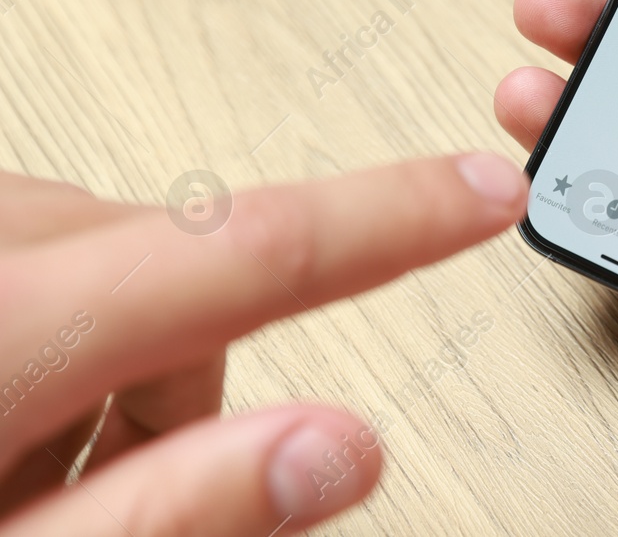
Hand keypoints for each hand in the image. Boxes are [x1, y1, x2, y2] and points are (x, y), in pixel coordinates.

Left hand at [0, 153, 526, 534]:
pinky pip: (62, 250)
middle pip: (193, 274)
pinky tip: (4, 411)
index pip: (258, 246)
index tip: (492, 189)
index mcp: (17, 320)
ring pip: (127, 265)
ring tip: (29, 475)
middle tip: (109, 500)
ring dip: (124, 362)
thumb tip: (341, 450)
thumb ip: (176, 507)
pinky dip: (67, 330)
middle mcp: (1, 238)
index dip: (397, 216)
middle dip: (195, 381)